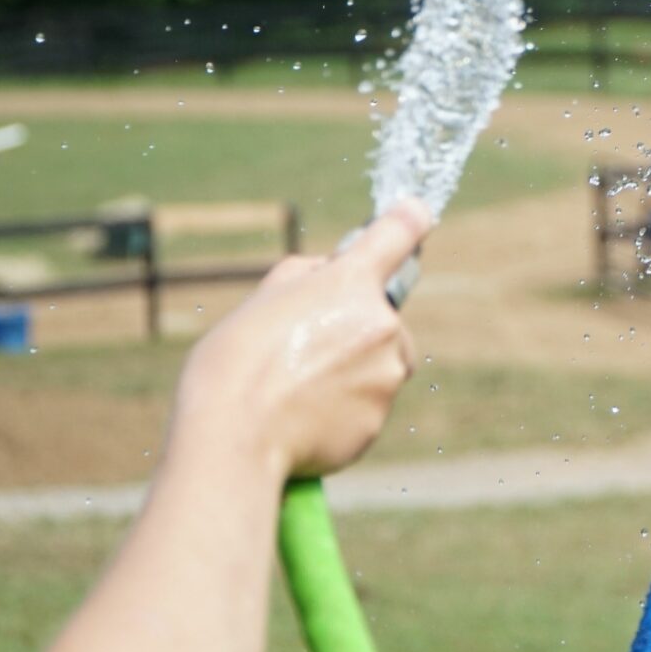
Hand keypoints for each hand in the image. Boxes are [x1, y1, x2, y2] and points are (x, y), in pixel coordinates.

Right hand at [169, 199, 432, 484]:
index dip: (408, 219)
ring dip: (354, 371)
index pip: (398, 233)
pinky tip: (304, 417)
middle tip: (305, 349)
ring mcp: (386, 375)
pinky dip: (344, 409)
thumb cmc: (235, 365)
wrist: (233, 439)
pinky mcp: (378, 420)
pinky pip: (368, 407)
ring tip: (299, 388)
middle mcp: (381, 324)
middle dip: (357, 329)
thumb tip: (330, 270)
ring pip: (380, 365)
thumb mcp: (262, 300)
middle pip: (385, 319)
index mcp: (350, 283)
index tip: (417, 212)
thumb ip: (306, 276)